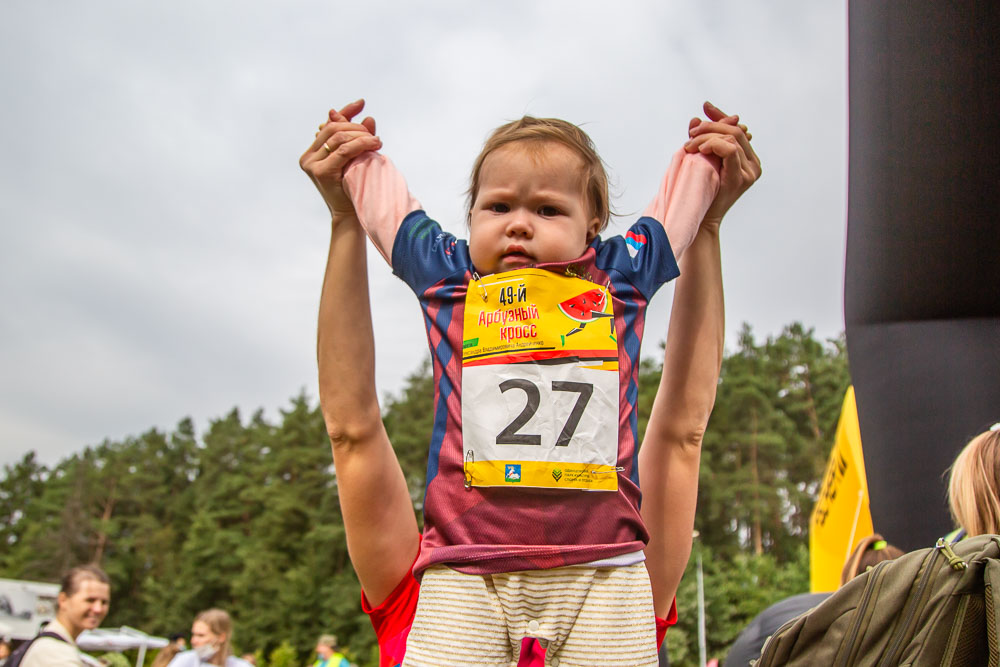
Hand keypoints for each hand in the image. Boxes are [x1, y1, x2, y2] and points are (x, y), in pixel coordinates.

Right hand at [299, 99, 380, 218]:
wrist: (351, 214)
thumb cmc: (354, 187)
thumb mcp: (356, 158)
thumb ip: (358, 138)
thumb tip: (367, 116)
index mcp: (312, 151)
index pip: (329, 124)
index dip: (344, 112)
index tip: (361, 103)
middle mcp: (308, 156)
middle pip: (333, 128)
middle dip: (355, 126)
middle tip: (373, 134)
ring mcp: (312, 164)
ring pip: (338, 137)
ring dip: (361, 135)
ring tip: (376, 141)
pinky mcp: (321, 171)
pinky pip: (343, 150)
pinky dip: (361, 144)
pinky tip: (374, 144)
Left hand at [685, 101, 761, 227]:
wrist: (700, 218)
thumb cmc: (699, 191)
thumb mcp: (702, 160)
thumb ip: (702, 139)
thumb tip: (696, 118)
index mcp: (748, 158)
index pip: (736, 129)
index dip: (721, 116)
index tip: (705, 107)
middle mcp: (754, 164)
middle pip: (735, 131)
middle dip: (711, 126)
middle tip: (691, 133)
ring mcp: (750, 171)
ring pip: (732, 138)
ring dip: (707, 137)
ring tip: (690, 145)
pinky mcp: (741, 178)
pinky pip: (730, 151)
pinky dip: (713, 145)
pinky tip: (700, 150)